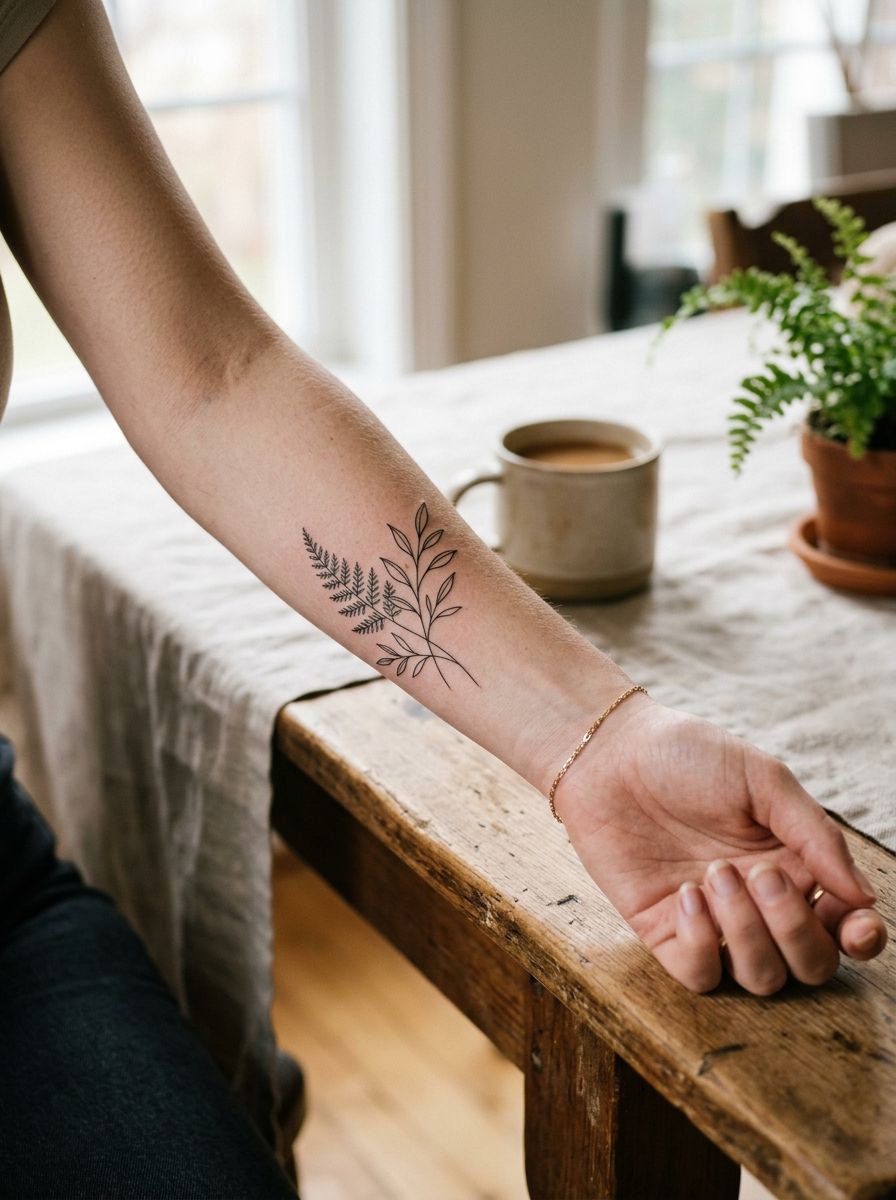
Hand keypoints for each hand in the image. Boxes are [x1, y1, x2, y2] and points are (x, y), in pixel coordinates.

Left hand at [555, 697, 886, 993]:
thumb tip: (864, 897)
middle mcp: (758, 904)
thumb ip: (815, 835)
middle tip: (759, 874)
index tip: (857, 926)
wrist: (611, 754)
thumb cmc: (688, 756)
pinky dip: (702, 943)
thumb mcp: (762, 779)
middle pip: (810, 964)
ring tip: (716, 873)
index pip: (843, 927)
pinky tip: (687, 894)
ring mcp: (712, 923)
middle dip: (795, 929)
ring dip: (747, 931)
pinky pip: (702, 976)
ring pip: (762, 977)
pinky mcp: (664, 932)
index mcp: (793, 866)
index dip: (860, 939)